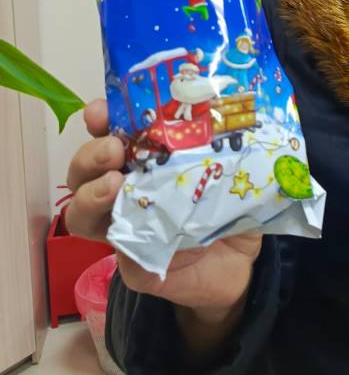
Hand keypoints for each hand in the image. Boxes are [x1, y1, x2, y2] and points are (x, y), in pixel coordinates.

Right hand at [66, 100, 262, 312]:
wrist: (241, 261)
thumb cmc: (228, 204)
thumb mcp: (229, 165)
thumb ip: (222, 141)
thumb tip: (227, 109)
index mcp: (141, 161)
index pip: (109, 134)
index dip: (100, 120)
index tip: (101, 111)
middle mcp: (125, 192)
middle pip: (83, 172)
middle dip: (89, 156)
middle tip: (113, 150)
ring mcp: (125, 230)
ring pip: (81, 214)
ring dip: (89, 196)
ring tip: (113, 185)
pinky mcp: (137, 266)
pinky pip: (120, 256)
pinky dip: (125, 244)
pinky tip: (138, 235)